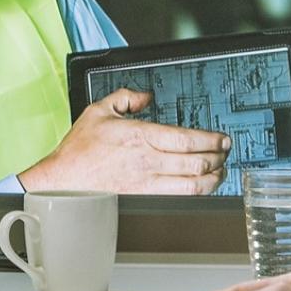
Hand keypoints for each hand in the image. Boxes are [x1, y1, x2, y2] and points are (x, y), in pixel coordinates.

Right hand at [21, 88, 229, 193]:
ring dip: (213, 176)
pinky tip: (204, 185)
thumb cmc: (79, 149)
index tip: (221, 138)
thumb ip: (125, 97)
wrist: (64, 179)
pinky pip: (180, 194)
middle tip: (226, 150)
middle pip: (195, 160)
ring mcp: (147, 180)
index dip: (210, 139)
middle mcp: (147, 159)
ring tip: (221, 169)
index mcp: (139, 136)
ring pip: (193, 181)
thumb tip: (144, 96)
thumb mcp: (98, 110)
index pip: (185, 138)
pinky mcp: (145, 194)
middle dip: (218, 156)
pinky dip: (199, 190)